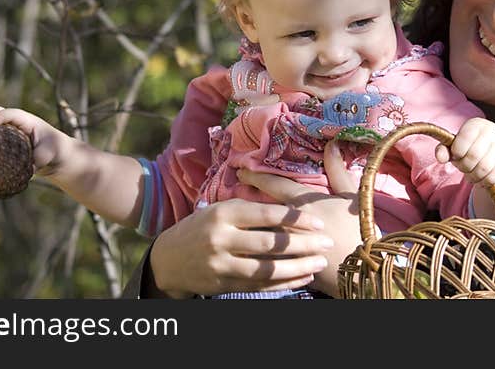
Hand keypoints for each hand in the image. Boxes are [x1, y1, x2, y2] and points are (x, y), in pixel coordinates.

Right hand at [0, 105, 70, 174]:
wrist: (57, 157)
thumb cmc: (55, 151)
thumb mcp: (49, 154)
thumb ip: (39, 159)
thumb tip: (28, 169)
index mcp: (28, 121)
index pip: (12, 114)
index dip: (0, 116)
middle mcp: (16, 125)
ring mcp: (9, 133)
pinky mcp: (5, 143)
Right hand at [149, 198, 333, 297]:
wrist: (168, 260)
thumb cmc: (201, 227)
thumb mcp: (220, 210)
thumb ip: (249, 209)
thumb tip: (288, 207)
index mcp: (223, 214)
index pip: (265, 214)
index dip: (294, 218)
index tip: (317, 221)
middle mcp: (221, 239)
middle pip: (269, 244)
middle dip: (302, 244)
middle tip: (326, 243)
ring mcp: (221, 265)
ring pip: (266, 269)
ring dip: (297, 268)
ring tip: (319, 263)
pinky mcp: (223, 285)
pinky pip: (259, 286)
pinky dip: (284, 284)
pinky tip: (302, 278)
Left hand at [236, 141, 361, 296]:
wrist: (365, 271)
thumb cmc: (359, 229)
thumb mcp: (351, 196)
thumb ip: (337, 171)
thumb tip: (331, 144)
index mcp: (303, 203)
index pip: (274, 186)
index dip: (256, 176)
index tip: (241, 170)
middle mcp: (288, 224)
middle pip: (260, 210)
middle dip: (245, 201)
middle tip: (230, 194)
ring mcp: (286, 248)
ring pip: (259, 234)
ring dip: (246, 227)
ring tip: (233, 221)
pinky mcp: (287, 269)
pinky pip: (265, 258)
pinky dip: (255, 252)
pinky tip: (246, 249)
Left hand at [441, 117, 494, 186]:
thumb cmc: (470, 148)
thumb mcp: (456, 146)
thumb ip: (444, 150)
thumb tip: (440, 157)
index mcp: (476, 124)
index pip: (462, 141)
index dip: (456, 154)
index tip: (457, 156)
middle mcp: (492, 131)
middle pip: (473, 156)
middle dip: (465, 167)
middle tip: (464, 169)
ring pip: (485, 168)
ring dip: (474, 177)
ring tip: (472, 176)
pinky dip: (485, 182)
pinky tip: (482, 179)